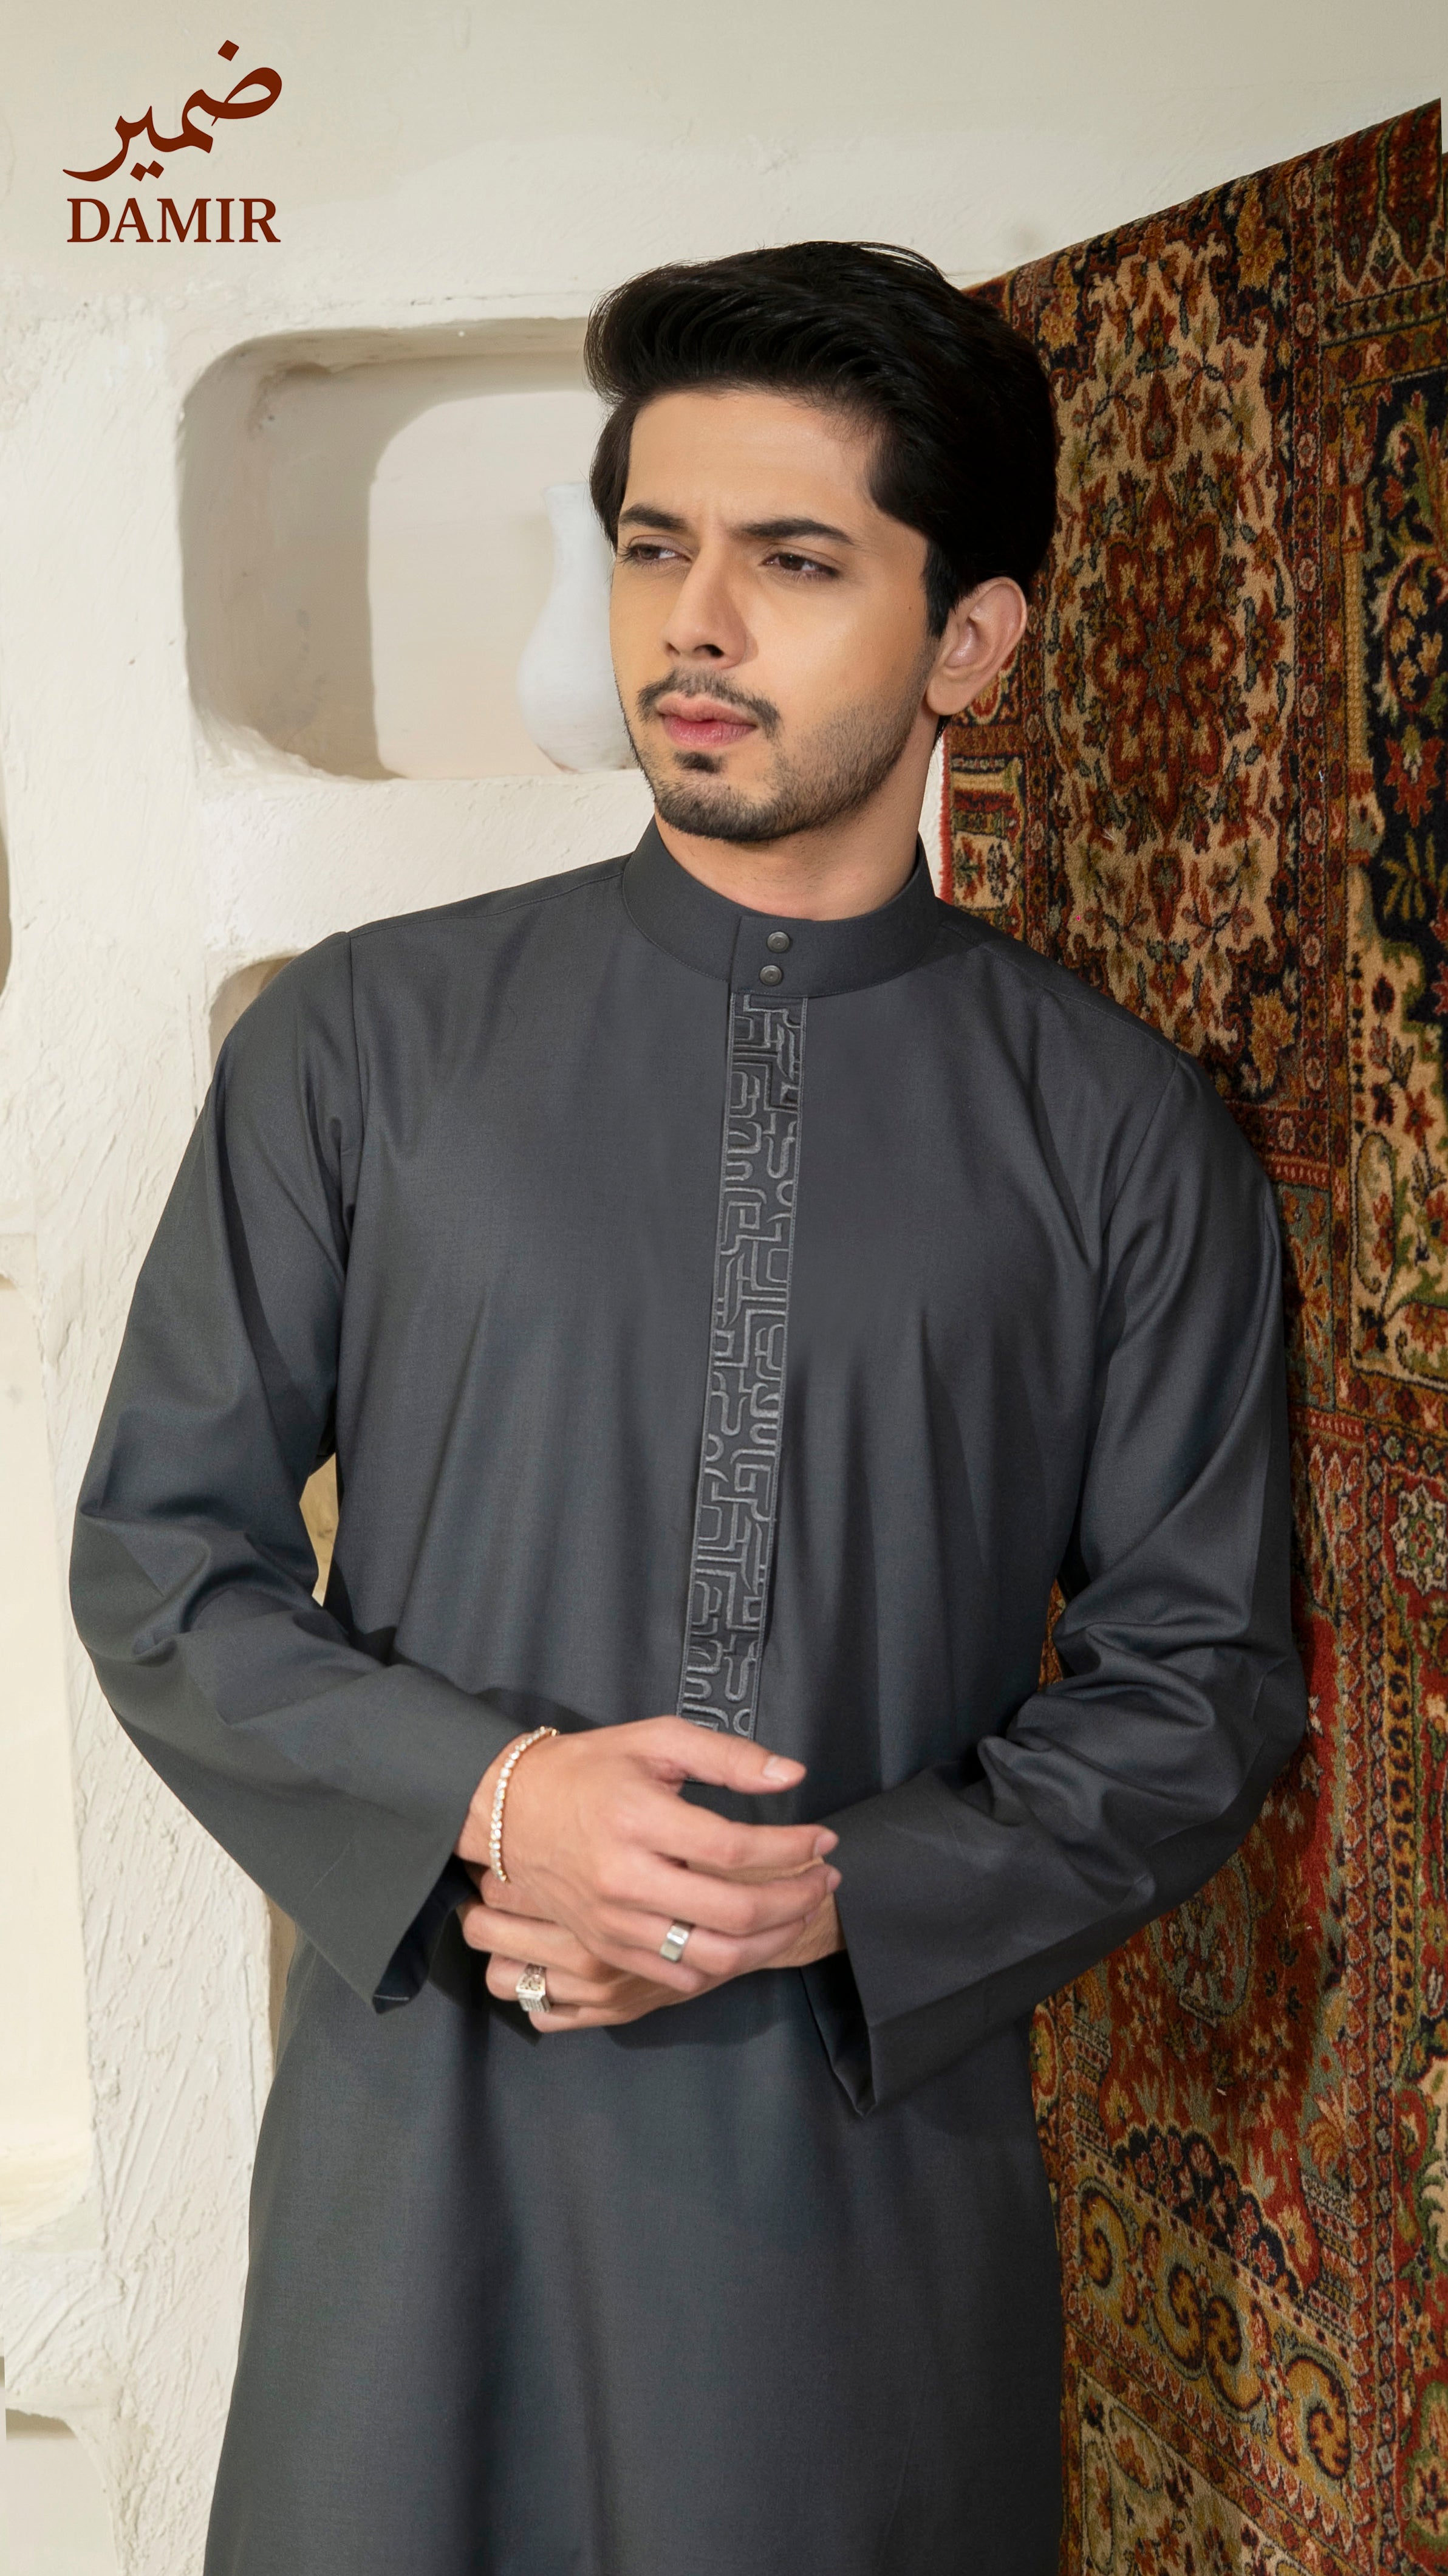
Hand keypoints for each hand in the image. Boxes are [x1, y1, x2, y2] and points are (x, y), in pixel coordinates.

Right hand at [454, 1715, 840, 2003]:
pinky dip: (723, 1964)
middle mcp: (625, 1878)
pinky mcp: (606, 1946)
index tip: (824, 1838)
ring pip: (712, 1955)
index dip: (792, 1848)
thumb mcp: (655, 1739)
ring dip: (771, 1940)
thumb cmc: (589, 1768)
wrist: (510, 1811)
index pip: (735, 1847)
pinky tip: (747, 1938)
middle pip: (733, 1912)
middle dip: (796, 1900)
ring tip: (799, 1914)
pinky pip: (677, 1974)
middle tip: (825, 1880)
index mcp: (639, 1819)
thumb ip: (726, 1757)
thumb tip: (791, 1775)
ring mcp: (614, 1922)